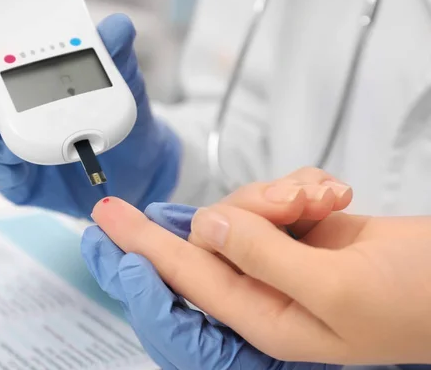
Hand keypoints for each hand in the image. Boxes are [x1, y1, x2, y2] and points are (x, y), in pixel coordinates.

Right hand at [0, 14, 180, 218]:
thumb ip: (113, 54)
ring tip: (14, 152)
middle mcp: (1, 103)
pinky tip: (17, 172)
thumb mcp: (118, 80)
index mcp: (16, 70)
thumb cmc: (114, 111)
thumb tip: (118, 27)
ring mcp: (4, 141)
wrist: (135, 162)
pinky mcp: (12, 175)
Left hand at [81, 168, 349, 368]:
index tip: (106, 220)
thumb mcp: (340, 290)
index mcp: (262, 319)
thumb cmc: (417, 303)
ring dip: (282, 194)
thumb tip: (206, 231)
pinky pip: (270, 195)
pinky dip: (299, 186)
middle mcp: (259, 289)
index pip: (179, 280)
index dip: (138, 249)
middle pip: (208, 236)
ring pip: (238, 209)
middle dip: (247, 210)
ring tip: (329, 203)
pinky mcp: (293, 229)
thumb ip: (263, 258)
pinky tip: (333, 196)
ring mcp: (274, 256)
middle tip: (299, 204)